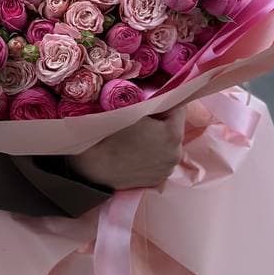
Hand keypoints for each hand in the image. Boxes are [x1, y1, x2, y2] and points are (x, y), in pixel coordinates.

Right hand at [65, 108, 185, 190]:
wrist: (94, 165)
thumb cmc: (110, 133)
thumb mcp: (132, 109)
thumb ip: (153, 101)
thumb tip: (162, 95)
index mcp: (172, 133)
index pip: (179, 108)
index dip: (166, 100)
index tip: (152, 100)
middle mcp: (176, 153)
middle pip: (175, 128)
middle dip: (162, 120)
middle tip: (142, 118)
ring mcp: (168, 169)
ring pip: (168, 145)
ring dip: (159, 138)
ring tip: (138, 136)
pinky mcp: (159, 179)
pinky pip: (160, 159)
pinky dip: (153, 153)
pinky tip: (137, 151)